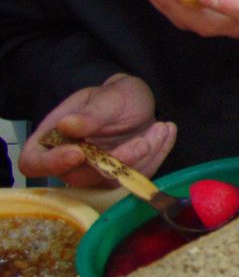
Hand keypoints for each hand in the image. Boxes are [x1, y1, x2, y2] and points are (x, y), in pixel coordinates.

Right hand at [19, 74, 175, 186]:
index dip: (51, 163)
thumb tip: (66, 125)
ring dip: (144, 157)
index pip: (35, 162)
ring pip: (115, 179)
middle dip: (118, 159)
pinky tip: (166, 133)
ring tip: (161, 128)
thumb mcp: (106, 97)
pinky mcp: (121, 178)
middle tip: (144, 140)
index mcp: (53, 138)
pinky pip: (138, 176)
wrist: (138, 102)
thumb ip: (90, 113)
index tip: (79, 153)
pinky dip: (157, 156)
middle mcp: (70, 162)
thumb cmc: (114, 97)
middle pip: (82, 176)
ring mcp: (96, 173)